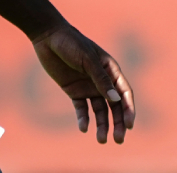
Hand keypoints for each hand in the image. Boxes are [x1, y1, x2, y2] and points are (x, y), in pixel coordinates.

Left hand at [32, 23, 135, 143]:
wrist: (48, 37)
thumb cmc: (71, 43)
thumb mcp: (87, 59)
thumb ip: (101, 80)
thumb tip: (116, 100)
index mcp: (111, 70)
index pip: (124, 93)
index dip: (128, 109)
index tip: (129, 125)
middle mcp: (102, 81)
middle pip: (114, 106)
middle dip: (117, 123)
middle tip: (118, 140)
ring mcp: (88, 87)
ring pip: (99, 110)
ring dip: (102, 125)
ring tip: (101, 140)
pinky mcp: (74, 91)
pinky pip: (82, 108)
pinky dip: (83, 118)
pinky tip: (83, 128)